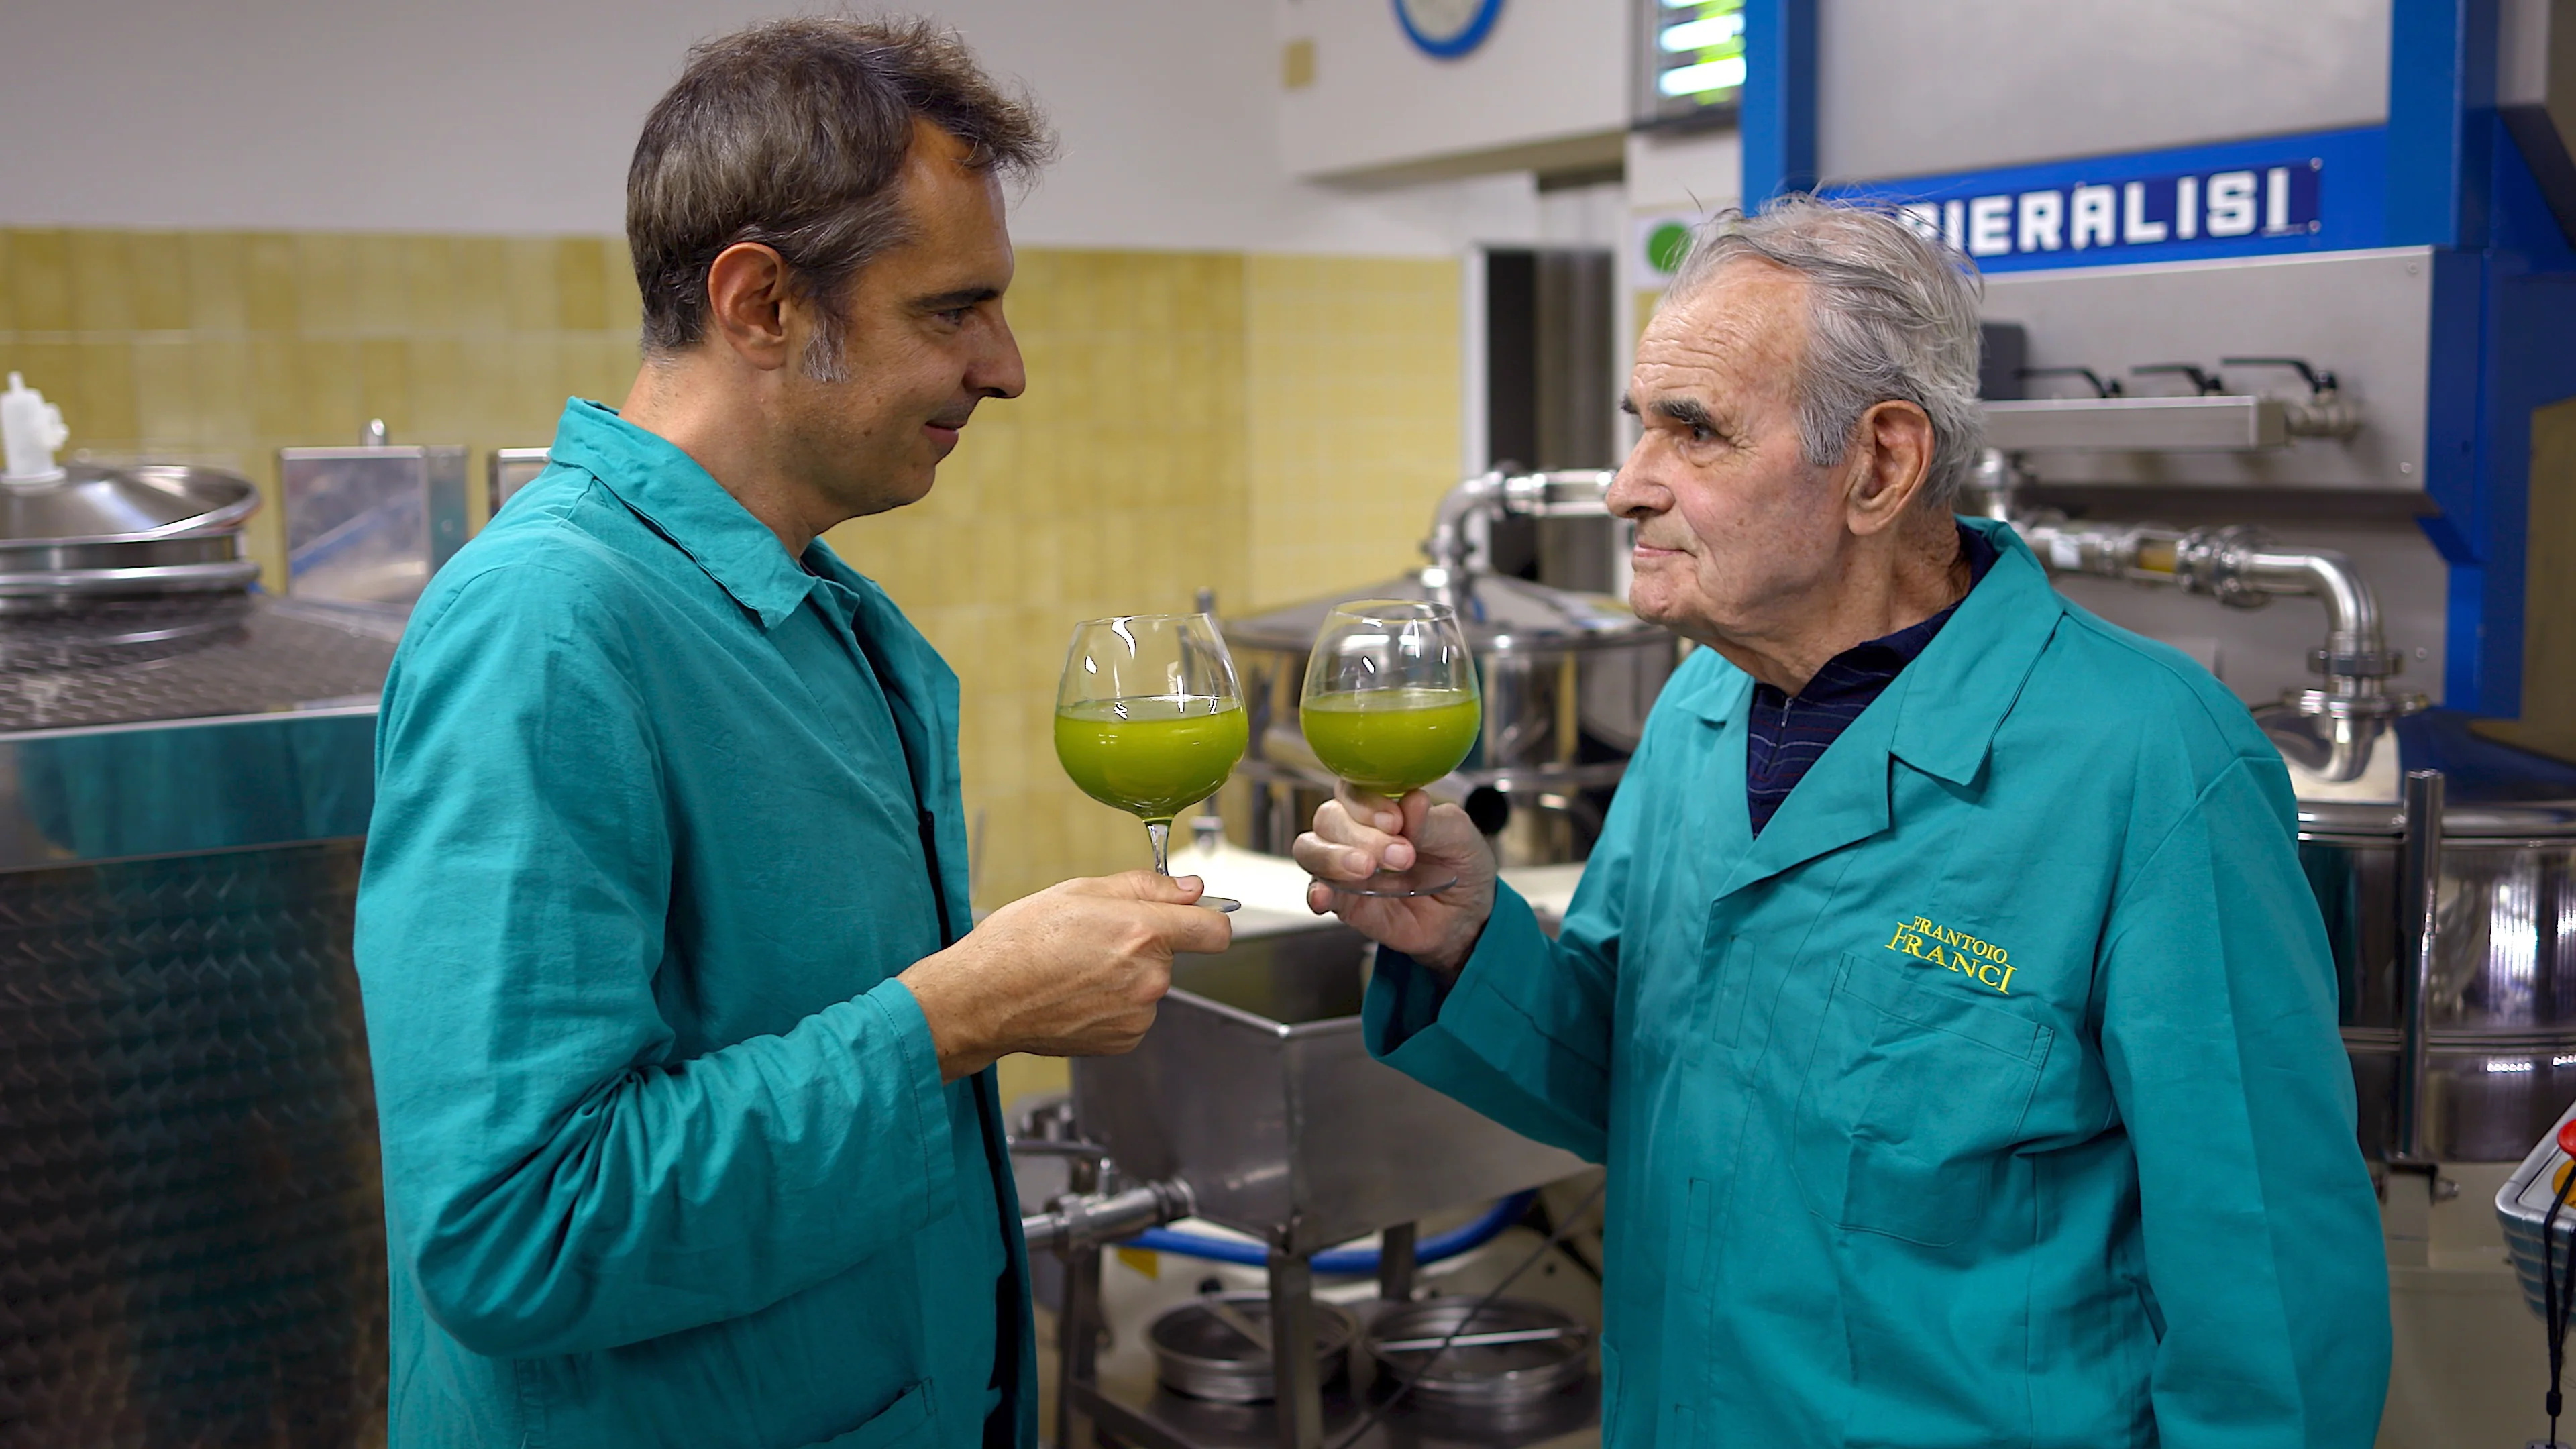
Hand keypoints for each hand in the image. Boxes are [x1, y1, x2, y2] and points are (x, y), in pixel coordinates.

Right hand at [898, 871, 1230, 1080]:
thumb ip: (1147, 888)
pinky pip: (1133, 1014)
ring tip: (1077, 971)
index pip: (1215, 931)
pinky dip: (1112, 1005)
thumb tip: (1191, 889)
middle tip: (1095, 941)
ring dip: (1125, 978)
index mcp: (1142, 932)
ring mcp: (1137, 1014)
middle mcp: (1148, 977)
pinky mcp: (1123, 1040)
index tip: (1196, 920)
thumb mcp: (1081, 891)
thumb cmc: (1020, 942)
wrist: (983, 998)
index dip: (1208, 920)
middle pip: (1171, 956)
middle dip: (1143, 946)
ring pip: (1149, 986)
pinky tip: (1077, 995)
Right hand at [1293, 784, 1495, 974]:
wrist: (1467, 916)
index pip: (1353, 789)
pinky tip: (1325, 897)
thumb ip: (1433, 822)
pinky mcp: (1344, 902)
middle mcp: (1356, 831)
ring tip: (1367, 869)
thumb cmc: (1461, 864)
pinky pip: (1316, 891)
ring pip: (1311, 849)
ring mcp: (1345, 866)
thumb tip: (1412, 800)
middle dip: (1362, 835)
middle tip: (1402, 855)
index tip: (1395, 820)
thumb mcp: (1460, 837)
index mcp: (1381, 805)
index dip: (1366, 803)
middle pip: (1329, 817)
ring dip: (1334, 857)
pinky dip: (1317, 891)